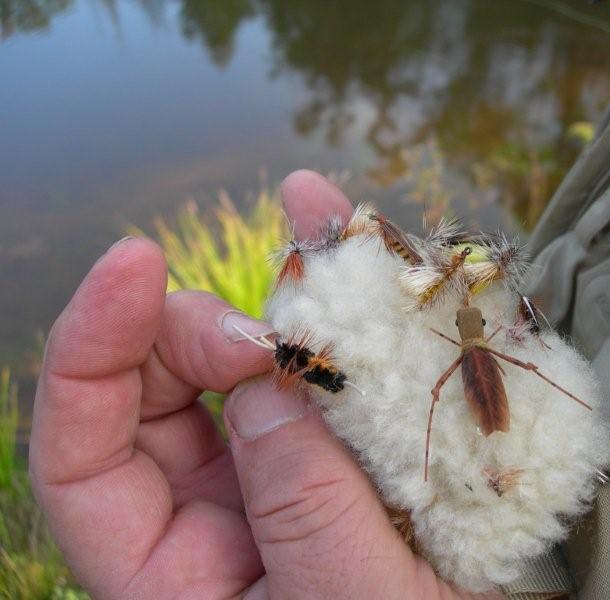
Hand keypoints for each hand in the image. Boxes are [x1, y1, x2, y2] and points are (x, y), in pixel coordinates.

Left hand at [30, 170, 500, 598]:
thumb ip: (302, 505)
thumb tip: (262, 392)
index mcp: (169, 577)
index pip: (81, 459)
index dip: (89, 354)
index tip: (136, 266)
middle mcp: (200, 520)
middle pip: (148, 396)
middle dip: (192, 333)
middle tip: (268, 330)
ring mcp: (261, 481)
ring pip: (223, 375)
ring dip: (258, 310)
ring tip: (318, 259)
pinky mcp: (321, 454)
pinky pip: (301, 373)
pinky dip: (319, 312)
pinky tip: (334, 235)